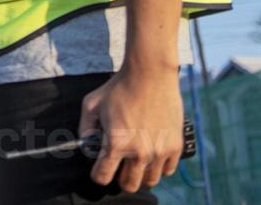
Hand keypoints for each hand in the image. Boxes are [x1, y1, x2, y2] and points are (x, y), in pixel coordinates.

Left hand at [79, 65, 184, 192]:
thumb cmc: (119, 88)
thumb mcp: (91, 104)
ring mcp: (159, 151)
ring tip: (136, 160)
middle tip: (119, 166)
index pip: (103, 177)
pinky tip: (152, 155)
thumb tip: (87, 146)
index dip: (98, 174)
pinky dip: (159, 167)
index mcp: (115, 143)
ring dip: (140, 173)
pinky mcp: (175, 146)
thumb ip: (85, 128)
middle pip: (128, 185)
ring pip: (149, 180)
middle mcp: (139, 152)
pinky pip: (167, 171)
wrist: (149, 74)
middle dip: (120, 178)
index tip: (99, 169)